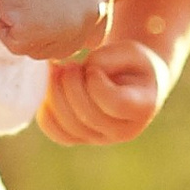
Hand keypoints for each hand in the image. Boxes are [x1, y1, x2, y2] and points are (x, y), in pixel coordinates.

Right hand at [0, 0, 115, 65]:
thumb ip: (78, 12)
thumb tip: (67, 50)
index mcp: (102, 2)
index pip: (89, 40)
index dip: (66, 33)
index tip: (51, 16)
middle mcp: (90, 16)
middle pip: (60, 50)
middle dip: (41, 34)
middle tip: (30, 1)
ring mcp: (65, 26)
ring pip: (37, 51)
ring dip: (23, 31)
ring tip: (22, 0)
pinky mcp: (35, 30)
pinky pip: (15, 44)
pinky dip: (5, 28)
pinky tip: (11, 3)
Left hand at [39, 44, 166, 146]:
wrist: (129, 82)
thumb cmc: (131, 64)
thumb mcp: (130, 51)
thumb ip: (110, 57)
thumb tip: (85, 70)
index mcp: (142, 107)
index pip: (115, 103)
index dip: (96, 83)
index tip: (93, 67)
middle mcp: (124, 131)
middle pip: (89, 116)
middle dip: (71, 86)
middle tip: (68, 65)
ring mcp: (101, 138)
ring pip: (69, 126)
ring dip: (56, 95)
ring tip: (58, 71)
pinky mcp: (81, 138)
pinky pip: (57, 133)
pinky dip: (46, 112)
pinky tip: (48, 89)